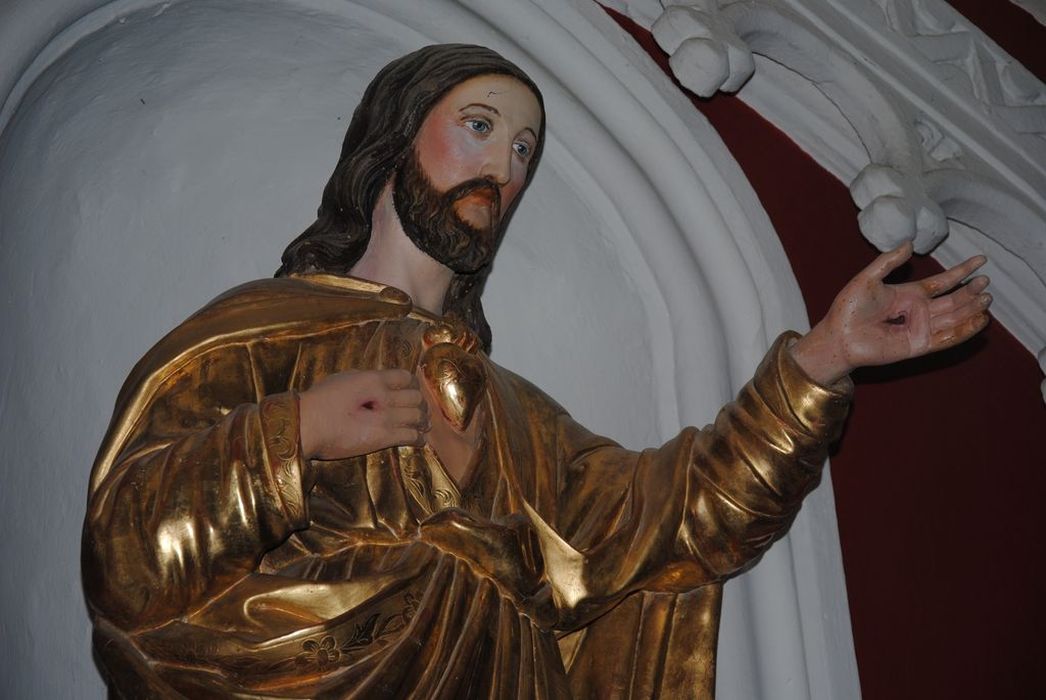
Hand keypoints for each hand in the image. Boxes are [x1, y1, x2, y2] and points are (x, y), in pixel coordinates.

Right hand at [298, 369, 428, 459]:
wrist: (307, 424)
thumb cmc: (317, 402)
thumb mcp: (341, 380)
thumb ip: (362, 380)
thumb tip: (374, 380)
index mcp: (373, 378)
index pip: (405, 376)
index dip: (413, 384)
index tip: (414, 390)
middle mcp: (383, 394)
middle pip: (416, 397)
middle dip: (420, 404)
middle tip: (422, 411)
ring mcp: (386, 416)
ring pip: (417, 417)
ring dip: (422, 422)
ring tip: (424, 426)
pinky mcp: (384, 437)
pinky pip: (411, 436)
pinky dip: (419, 439)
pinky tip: (420, 440)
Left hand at [792, 242, 990, 384]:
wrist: (838, 336)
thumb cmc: (848, 309)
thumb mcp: (868, 279)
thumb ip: (888, 262)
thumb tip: (909, 243)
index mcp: (907, 295)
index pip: (941, 282)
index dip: (961, 271)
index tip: (980, 259)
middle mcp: (917, 312)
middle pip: (952, 300)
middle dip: (970, 292)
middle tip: (987, 282)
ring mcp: (920, 329)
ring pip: (953, 318)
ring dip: (971, 309)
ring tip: (987, 298)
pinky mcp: (918, 345)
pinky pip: (946, 338)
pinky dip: (964, 330)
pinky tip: (980, 321)